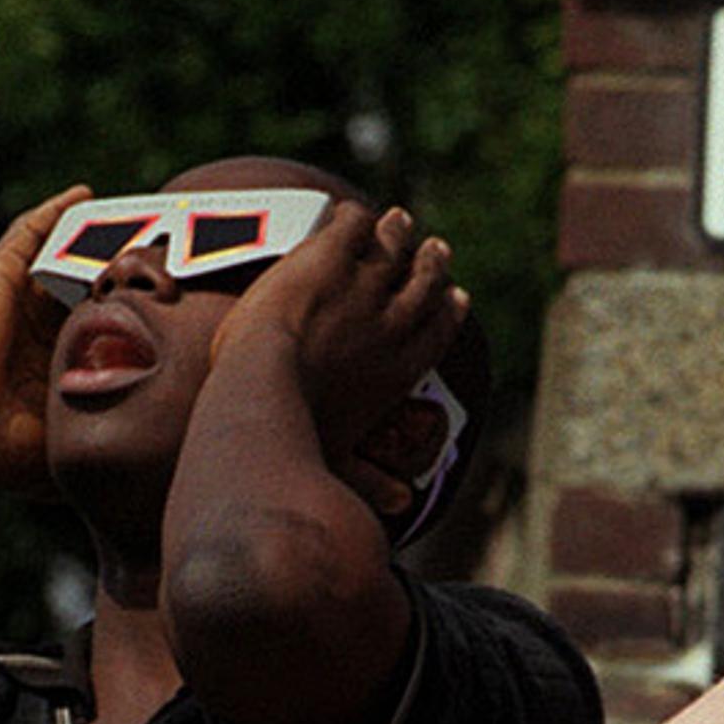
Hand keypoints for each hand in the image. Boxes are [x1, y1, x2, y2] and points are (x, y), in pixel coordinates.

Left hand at [221, 205, 465, 487]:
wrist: (266, 383)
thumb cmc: (302, 432)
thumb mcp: (341, 460)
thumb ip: (371, 481)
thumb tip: (401, 510)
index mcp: (402, 365)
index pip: (438, 328)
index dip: (449, 308)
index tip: (457, 295)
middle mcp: (393, 319)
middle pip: (424, 282)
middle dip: (432, 263)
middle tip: (437, 248)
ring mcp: (363, 282)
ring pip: (393, 246)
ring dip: (398, 232)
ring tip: (398, 221)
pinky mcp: (328, 254)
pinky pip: (351, 224)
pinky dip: (352, 217)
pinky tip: (349, 213)